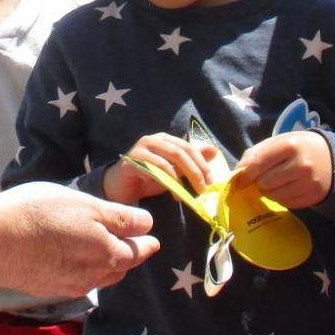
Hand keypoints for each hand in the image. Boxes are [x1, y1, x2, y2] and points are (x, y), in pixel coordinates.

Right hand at [0, 182, 156, 296]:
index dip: (146, 242)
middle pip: (120, 267)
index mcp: (107, 252)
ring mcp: (70, 285)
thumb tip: (147, 225)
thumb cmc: (39, 213)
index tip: (153, 239)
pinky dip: (88, 273)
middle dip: (131, 256)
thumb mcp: (84, 204)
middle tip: (137, 247)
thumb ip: (119, 217)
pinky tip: (79, 264)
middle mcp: (93, 275)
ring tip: (111, 255)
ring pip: (101, 277)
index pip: (137, 249)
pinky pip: (79, 283)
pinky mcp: (49, 289)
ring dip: (111, 267)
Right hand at [104, 133, 221, 203]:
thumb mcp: (174, 171)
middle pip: (181, 152)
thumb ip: (191, 162)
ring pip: (170, 159)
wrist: (120, 188)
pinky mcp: (133, 160)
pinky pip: (156, 169)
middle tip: (203, 189)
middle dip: (196, 171)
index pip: (190, 147)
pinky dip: (169, 182)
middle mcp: (154, 139)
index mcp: (166, 139)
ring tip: (189, 195)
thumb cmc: (148, 179)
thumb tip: (214, 151)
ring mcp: (142, 148)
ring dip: (183, 178)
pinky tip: (174, 194)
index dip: (203, 164)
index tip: (211, 182)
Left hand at [231, 131, 334, 209]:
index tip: (239, 180)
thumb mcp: (280, 141)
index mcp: (290, 145)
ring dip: (268, 191)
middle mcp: (301, 164)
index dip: (245, 174)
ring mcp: (309, 182)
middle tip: (262, 179)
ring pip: (274, 195)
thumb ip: (257, 153)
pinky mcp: (313, 196)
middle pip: (265, 182)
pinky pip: (286, 203)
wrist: (331, 159)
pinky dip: (280, 198)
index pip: (259, 163)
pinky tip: (285, 188)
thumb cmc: (298, 148)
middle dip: (258, 182)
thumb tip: (238, 171)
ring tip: (273, 183)